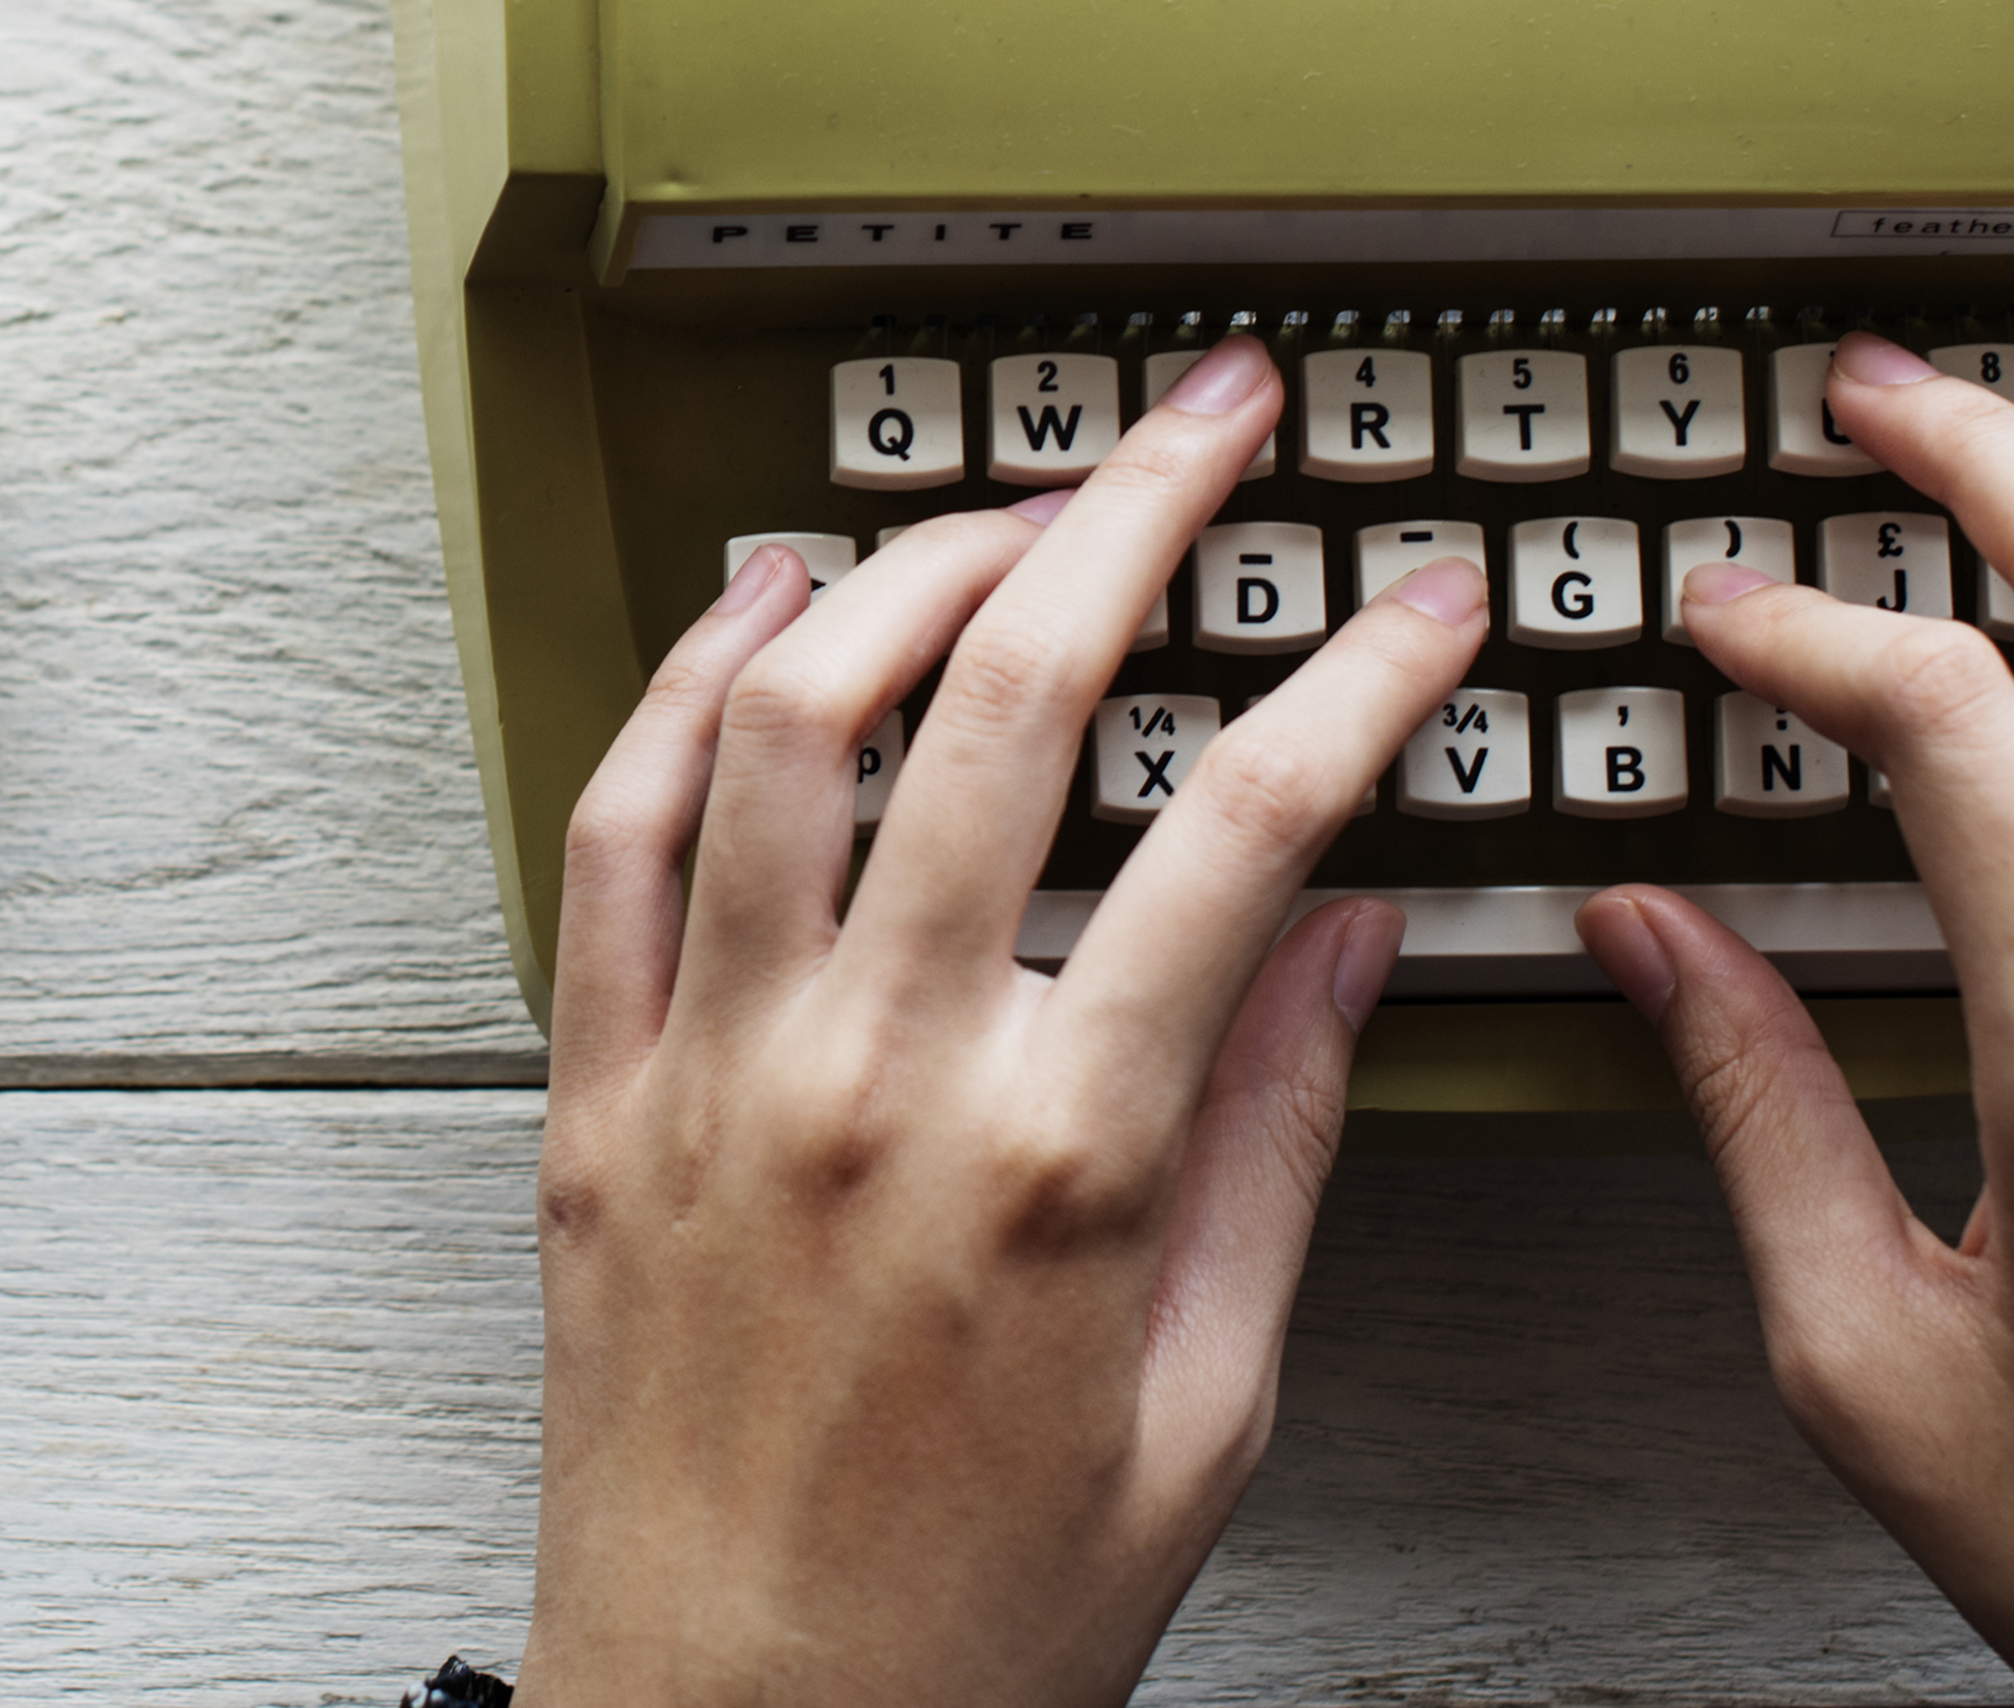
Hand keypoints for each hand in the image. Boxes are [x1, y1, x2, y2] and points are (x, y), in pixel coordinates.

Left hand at [524, 339, 1487, 1707]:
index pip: (1250, 827)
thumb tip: (1343, 944)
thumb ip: (1277, 1149)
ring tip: (1006, 498)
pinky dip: (688, 687)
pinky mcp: (595, 1092)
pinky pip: (619, 828)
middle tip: (1210, 425)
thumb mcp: (1208, 1413)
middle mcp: (877, 1077)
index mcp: (1064, 1160)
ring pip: (794, 712)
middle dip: (1136, 512)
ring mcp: (716, 1068)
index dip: (1360, 678)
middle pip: (1016, 696)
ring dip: (910, 558)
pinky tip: (759, 612)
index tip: (1418, 601)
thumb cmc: (970, 1618)